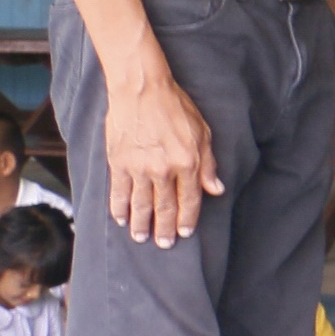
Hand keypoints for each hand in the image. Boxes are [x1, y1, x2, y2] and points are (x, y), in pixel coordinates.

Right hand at [104, 65, 220, 247]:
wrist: (142, 91)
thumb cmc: (176, 107)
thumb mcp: (203, 132)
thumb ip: (208, 164)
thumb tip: (216, 190)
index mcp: (187, 163)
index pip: (190, 200)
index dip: (188, 219)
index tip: (185, 233)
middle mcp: (164, 170)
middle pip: (165, 207)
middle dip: (165, 228)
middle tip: (163, 244)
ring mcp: (139, 168)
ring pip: (141, 204)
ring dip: (141, 224)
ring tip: (141, 237)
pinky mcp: (118, 163)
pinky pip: (119, 192)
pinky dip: (119, 208)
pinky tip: (121, 219)